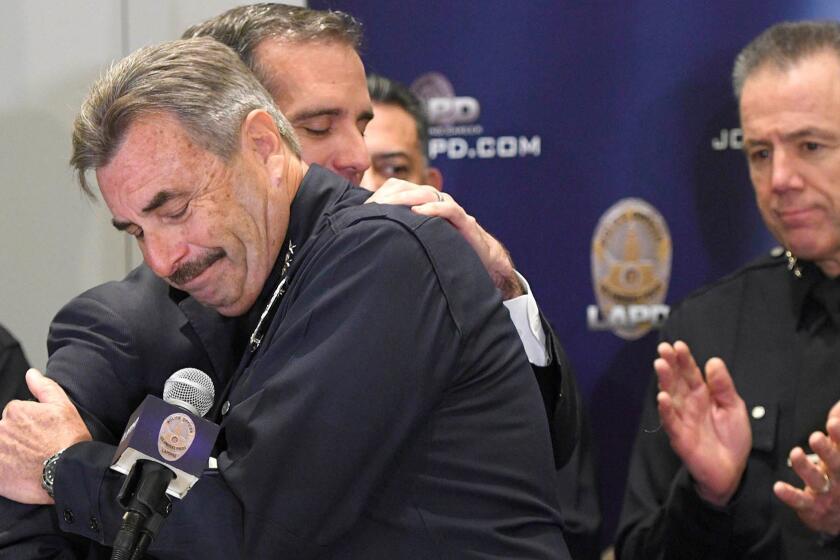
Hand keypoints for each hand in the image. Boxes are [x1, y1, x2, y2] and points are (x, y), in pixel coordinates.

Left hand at [0, 369, 90, 503]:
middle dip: (18, 438)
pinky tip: (21, 472)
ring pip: (3, 447)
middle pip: (5, 431)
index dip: (30, 424)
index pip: (15, 414)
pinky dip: (7, 469)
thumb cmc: (69, 440)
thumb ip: (44, 387)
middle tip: (37, 449)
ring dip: (11, 453)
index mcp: (16, 411)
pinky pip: (0, 468)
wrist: (68, 472)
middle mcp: (1, 428)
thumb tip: (31, 374)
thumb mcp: (64, 407)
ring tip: (30, 462)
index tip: (41, 434)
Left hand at [366, 178, 523, 298]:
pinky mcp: (464, 221)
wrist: (479, 260)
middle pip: (407, 187)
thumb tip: (368, 237)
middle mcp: (435, 201)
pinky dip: (433, 208)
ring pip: (426, 194)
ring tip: (387, 206)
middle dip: (387, 195)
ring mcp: (449, 208)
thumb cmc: (444, 250)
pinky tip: (418, 212)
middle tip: (370, 208)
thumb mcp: (417, 240)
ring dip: (405, 198)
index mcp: (421, 203)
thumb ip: (398, 232)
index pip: (397, 187)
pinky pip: (449, 209)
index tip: (363, 208)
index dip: (380, 193)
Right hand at [655, 341, 750, 505]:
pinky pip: (671, 422)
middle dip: (670, 364)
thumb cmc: (732, 439)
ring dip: (665, 381)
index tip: (678, 345)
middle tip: (663, 348)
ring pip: (671, 397)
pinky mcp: (680, 438)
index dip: (684, 360)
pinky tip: (662, 397)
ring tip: (661, 365)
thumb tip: (713, 361)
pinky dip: (666, 410)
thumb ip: (723, 386)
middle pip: (677, 381)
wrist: (732, 471)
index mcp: (703, 395)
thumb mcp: (734, 408)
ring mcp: (682, 420)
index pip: (691, 373)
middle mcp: (689, 404)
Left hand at [774, 401, 839, 534]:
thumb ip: (838, 433)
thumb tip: (837, 407)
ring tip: (795, 453)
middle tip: (816, 437)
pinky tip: (778, 487)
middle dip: (827, 450)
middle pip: (836, 464)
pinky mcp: (813, 507)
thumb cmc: (839, 477)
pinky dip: (790, 495)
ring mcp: (827, 493)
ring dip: (805, 467)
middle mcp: (839, 478)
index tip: (833, 422)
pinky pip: (801, 501)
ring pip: (817, 481)